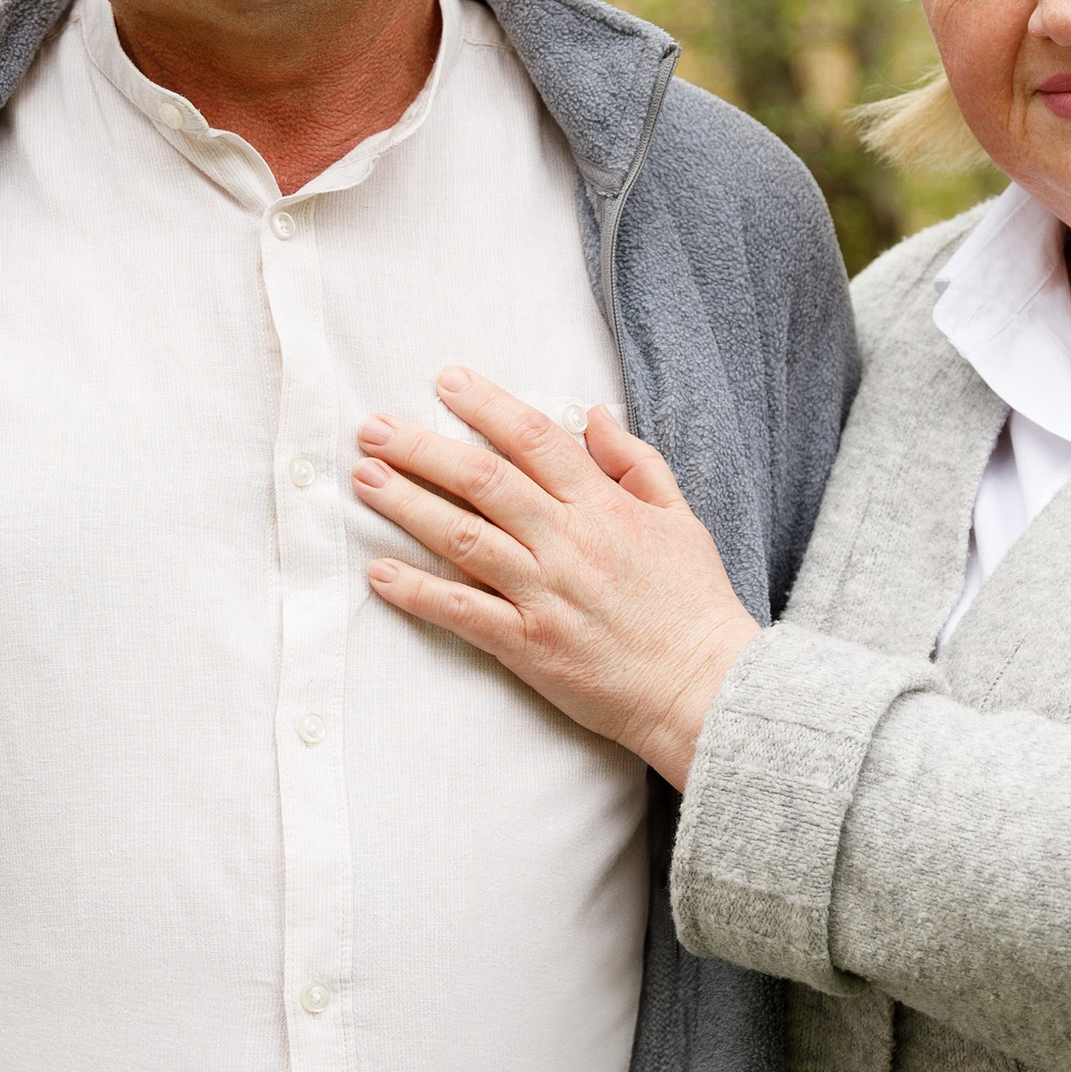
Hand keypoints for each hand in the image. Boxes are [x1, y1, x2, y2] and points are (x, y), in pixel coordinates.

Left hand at [354, 369, 761, 787]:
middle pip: (482, 479)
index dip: (485, 405)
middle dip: (421, 448)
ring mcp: (545, 594)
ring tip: (364, 479)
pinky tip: (379, 574)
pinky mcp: (531, 645)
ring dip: (407, 505)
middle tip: (374, 428)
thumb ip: (635, 464)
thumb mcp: (680, 519)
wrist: (707, 689)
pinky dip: (419, 592)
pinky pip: (464, 612)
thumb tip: (594, 416)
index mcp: (604, 507)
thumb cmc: (696, 607)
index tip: (446, 382)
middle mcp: (568, 543)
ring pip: (463, 536)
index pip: (534, 439)